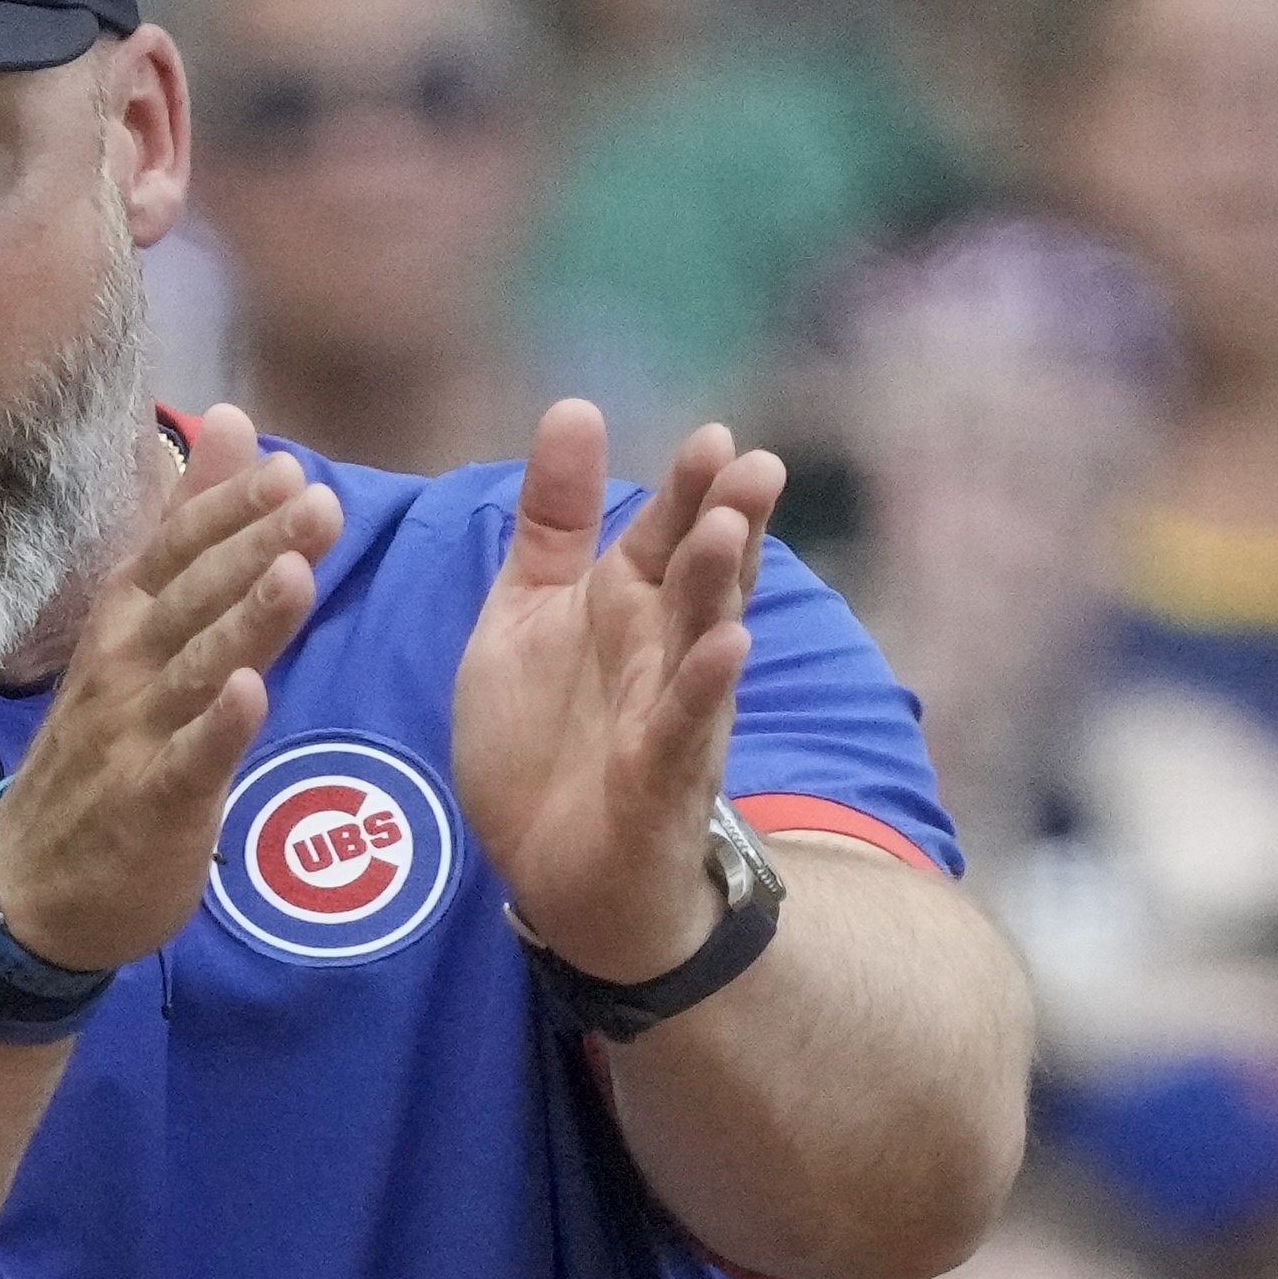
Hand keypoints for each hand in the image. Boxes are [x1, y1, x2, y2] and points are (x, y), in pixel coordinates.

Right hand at [0, 405, 342, 970]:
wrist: (32, 882)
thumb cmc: (103, 744)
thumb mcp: (138, 628)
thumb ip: (189, 528)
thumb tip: (233, 423)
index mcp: (125, 620)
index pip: (176, 551)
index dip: (228, 510)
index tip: (288, 469)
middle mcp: (124, 665)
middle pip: (191, 597)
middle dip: (253, 548)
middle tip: (317, 503)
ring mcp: (133, 733)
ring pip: (193, 667)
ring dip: (242, 621)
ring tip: (294, 575)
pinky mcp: (150, 802)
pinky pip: (186, 761)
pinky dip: (214, 727)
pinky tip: (248, 695)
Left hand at [454, 404, 782, 983]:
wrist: (555, 869)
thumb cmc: (547, 734)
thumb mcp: (528, 613)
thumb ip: (552, 522)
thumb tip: (576, 409)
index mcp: (625, 604)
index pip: (664, 532)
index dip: (687, 488)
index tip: (712, 435)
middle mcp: (661, 648)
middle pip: (700, 575)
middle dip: (724, 521)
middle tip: (749, 464)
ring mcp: (669, 711)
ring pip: (702, 638)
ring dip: (718, 587)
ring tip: (729, 530)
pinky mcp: (660, 775)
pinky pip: (686, 725)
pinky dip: (704, 687)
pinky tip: (726, 647)